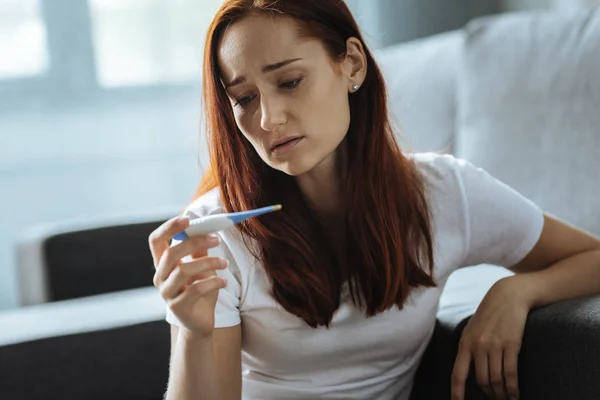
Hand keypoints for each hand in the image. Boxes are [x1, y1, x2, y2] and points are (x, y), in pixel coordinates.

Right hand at [149, 216, 228, 336]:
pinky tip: (224, 282)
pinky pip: (196, 289)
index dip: (169, 227)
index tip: (188, 219)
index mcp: (163, 263)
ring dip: (209, 263)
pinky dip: (213, 282)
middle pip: (171, 253)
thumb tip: (205, 227)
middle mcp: (160, 277)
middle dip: (195, 242)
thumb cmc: (199, 290)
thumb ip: (199, 249)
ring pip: (184, 270)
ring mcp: (167, 293)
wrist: (199, 322)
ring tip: (225, 263)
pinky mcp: (178, 307)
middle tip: (217, 239)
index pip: (156, 240)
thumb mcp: (201, 267)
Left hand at [451, 276, 532, 399]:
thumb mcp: (473, 329)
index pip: (457, 374)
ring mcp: (494, 345)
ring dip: (502, 394)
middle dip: (488, 394)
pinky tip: (515, 394)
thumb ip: (469, 349)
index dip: (457, 393)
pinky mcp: (511, 344)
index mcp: (465, 343)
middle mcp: (477, 346)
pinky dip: (513, 388)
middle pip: (481, 381)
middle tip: (495, 399)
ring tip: (506, 398)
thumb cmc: (490, 314)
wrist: (508, 296)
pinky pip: (510, 374)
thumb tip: (467, 371)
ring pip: (496, 380)